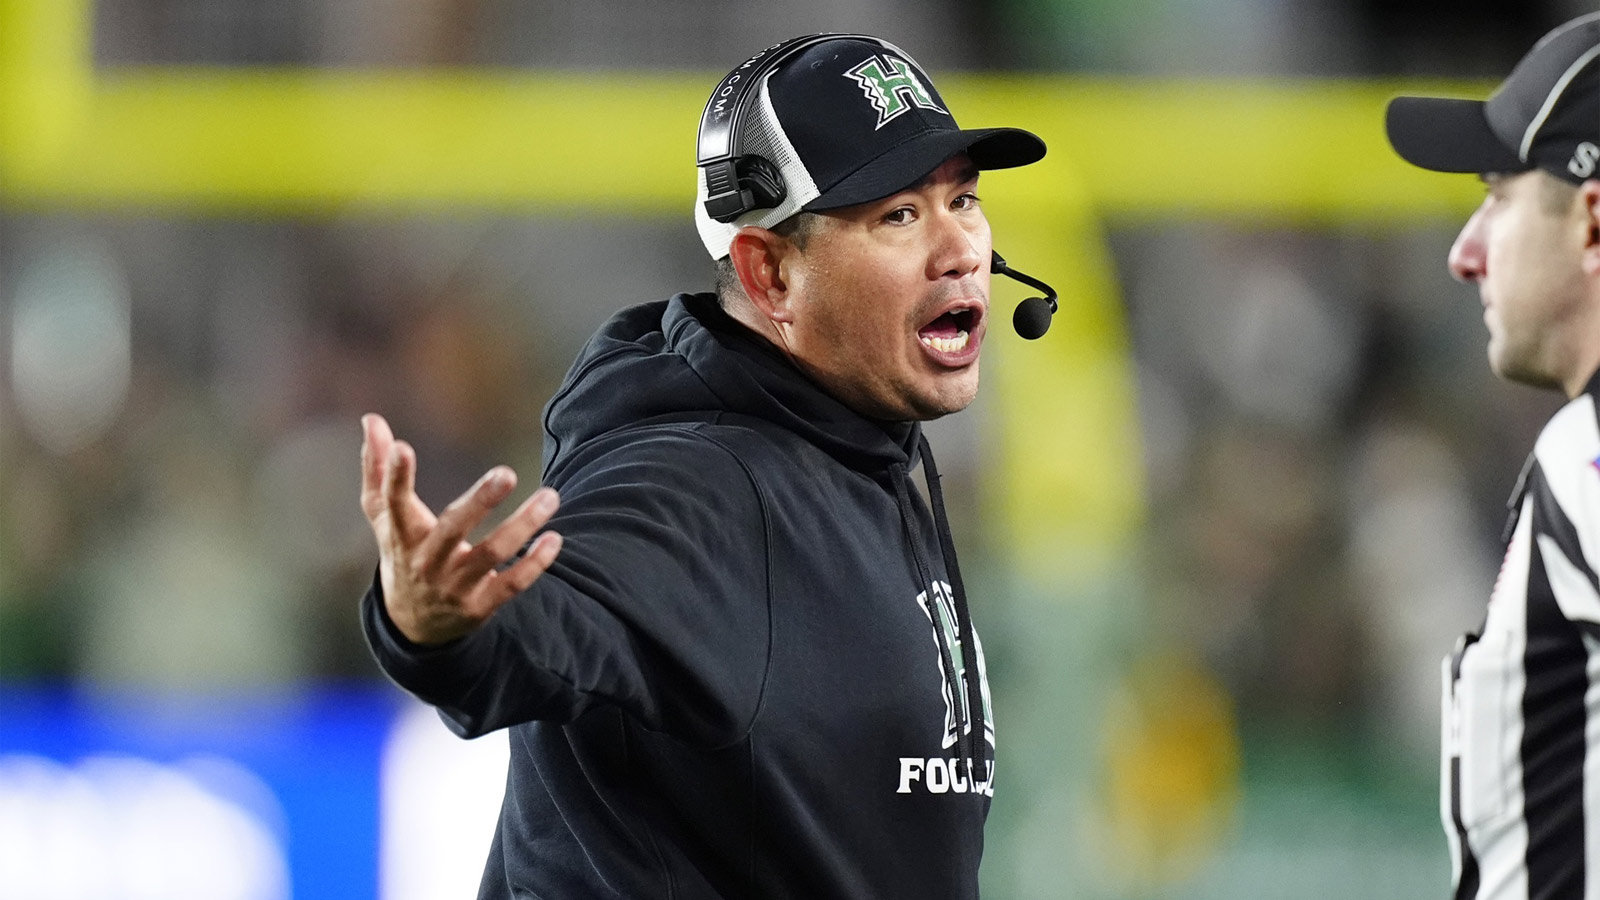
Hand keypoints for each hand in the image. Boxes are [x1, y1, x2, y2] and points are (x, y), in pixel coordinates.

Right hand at [359, 413, 562, 644]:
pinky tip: (554, 538)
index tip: (402, 447)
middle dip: (479, 503)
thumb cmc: (403, 552)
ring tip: (551, 497)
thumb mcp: (384, 517)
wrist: (413, 623)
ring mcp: (454, 585)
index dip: (395, 477)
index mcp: (401, 535)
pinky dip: (535, 563)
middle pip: (451, 530)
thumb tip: (372, 419)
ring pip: (492, 554)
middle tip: (506, 474)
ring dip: (523, 525)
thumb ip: (378, 469)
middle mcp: (427, 561)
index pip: (394, 504)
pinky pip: (512, 584)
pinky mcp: (480, 605)